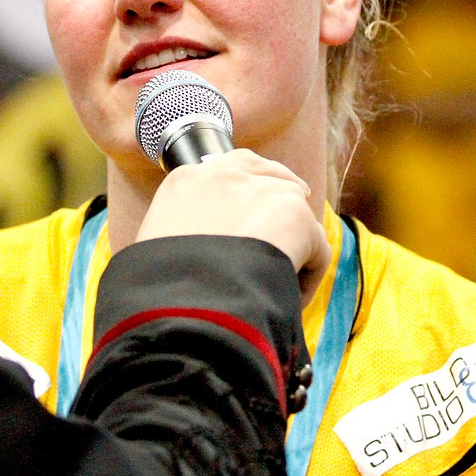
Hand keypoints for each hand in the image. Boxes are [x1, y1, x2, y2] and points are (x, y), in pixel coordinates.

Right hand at [135, 149, 330, 303]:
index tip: (256, 215)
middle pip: (271, 176)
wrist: (182, 306)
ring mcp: (261, 191)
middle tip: (287, 234)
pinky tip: (287, 302)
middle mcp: (225, 175)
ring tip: (277, 286)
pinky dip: (307, 279)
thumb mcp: (158, 248)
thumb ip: (184, 234)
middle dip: (282, 202)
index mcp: (186, 181)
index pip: (230, 168)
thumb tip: (204, 255)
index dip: (249, 193)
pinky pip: (317, 249)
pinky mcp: (293, 215)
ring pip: (297, 213)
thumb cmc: (159, 291)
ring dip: (292, 246)